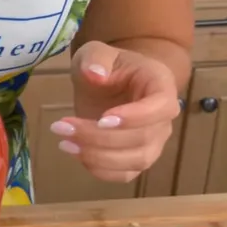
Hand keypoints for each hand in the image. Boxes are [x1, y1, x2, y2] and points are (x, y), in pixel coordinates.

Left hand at [50, 41, 181, 182]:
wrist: (112, 82)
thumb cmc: (108, 66)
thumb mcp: (96, 52)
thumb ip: (95, 58)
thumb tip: (95, 74)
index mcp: (160, 86)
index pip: (160, 107)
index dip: (135, 117)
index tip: (102, 119)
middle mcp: (163, 119)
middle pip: (142, 138)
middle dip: (100, 138)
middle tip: (63, 128)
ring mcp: (153, 142)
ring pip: (135, 161)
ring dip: (98, 157)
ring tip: (65, 143)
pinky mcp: (136, 158)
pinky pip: (125, 174)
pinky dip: (101, 170)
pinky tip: (77, 154)